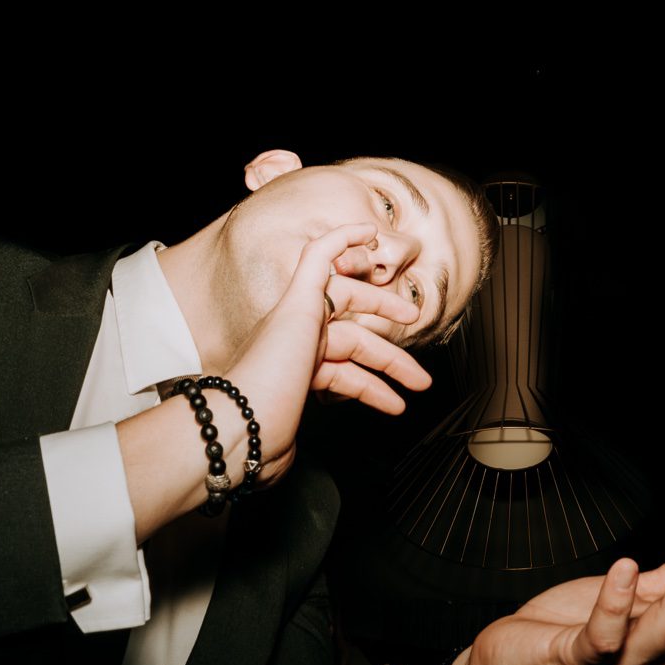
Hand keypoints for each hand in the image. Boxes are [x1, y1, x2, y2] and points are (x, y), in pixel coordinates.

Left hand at [225, 222, 432, 485]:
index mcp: (298, 306)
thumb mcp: (296, 309)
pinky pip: (346, 384)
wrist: (243, 430)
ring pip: (356, 357)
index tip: (373, 236)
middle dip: (389, 322)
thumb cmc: (268, 373)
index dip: (349, 247)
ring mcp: (302, 361)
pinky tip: (392, 404)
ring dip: (390, 369)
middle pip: (354, 319)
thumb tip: (343, 235)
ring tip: (420, 384)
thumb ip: (318, 266)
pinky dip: (372, 393)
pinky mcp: (304, 391)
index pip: (331, 270)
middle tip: (417, 323)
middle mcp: (300, 329)